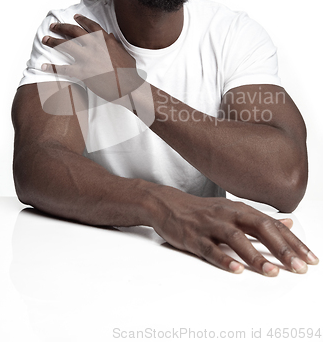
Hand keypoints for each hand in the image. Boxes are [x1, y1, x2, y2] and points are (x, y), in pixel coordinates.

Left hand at [41, 15, 143, 100]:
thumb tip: (111, 35)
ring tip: (45, 39)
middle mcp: (94, 45)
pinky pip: (64, 68)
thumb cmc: (129, 72)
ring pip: (65, 46)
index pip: (90, 25)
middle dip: (61, 27)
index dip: (81, 20)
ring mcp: (88, 58)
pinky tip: (44, 65)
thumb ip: (115, 43)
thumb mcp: (124, 53)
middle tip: (53, 26)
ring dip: (53, 41)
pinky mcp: (83, 72)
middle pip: (73, 32)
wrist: (128, 87)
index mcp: (106, 40)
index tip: (74, 17)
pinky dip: (52, 67)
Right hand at [151, 189, 318, 275]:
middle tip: (299, 266)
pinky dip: (223, 259)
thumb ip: (260, 219)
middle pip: (259, 228)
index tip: (310, 257)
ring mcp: (210, 225)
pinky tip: (236, 270)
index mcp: (239, 209)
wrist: (167, 204)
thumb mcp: (232, 210)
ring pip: (235, 238)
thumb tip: (287, 222)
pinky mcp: (194, 236)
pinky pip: (210, 249)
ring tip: (271, 271)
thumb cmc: (202, 211)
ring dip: (255, 255)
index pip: (272, 225)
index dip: (292, 241)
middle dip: (281, 248)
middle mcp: (228, 214)